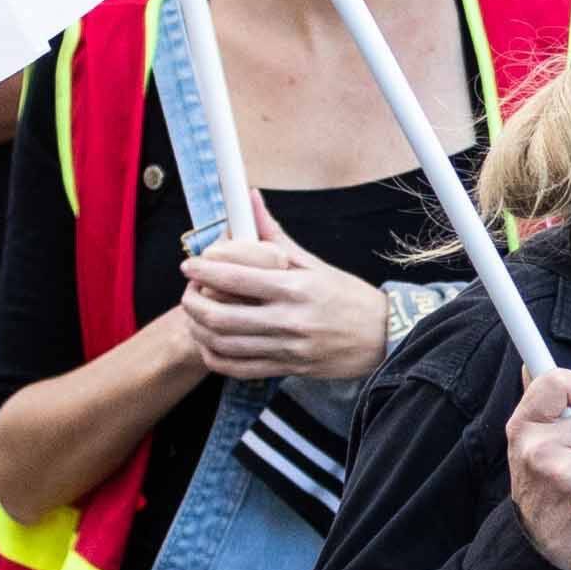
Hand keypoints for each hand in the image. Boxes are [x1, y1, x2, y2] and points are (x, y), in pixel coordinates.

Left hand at [180, 233, 392, 387]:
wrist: (383, 338)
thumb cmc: (348, 298)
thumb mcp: (315, 263)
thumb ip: (275, 236)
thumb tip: (250, 199)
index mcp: (296, 288)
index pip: (237, 277)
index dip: (204, 270)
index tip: (190, 265)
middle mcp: (289, 320)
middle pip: (221, 316)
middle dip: (193, 303)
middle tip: (187, 292)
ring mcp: (287, 349)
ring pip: (225, 345)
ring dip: (200, 330)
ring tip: (195, 316)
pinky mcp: (286, 369)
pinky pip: (239, 369)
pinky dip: (216, 357)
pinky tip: (211, 343)